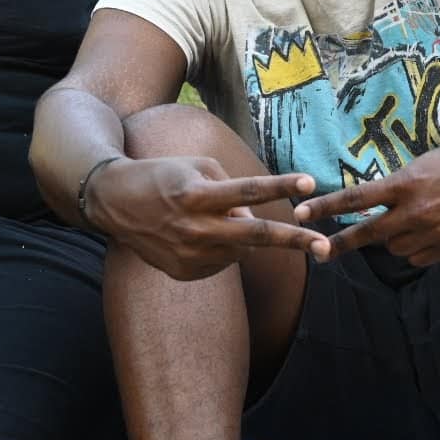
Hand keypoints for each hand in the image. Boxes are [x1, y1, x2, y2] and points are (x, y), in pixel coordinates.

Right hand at [87, 156, 327, 280]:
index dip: (281, 186)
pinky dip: (222, 248)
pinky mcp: (184, 272)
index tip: (309, 183)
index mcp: (197, 195)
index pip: (249, 190)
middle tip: (326, 247)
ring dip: (243, 236)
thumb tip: (255, 219)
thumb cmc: (162, 176)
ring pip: (241, 249)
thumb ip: (233, 189)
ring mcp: (189, 254)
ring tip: (213, 219)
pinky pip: (222, 262)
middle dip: (295, 240)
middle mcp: (194, 227)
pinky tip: (196, 235)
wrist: (114, 203)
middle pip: (256, 235)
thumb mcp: (197, 166)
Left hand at [293, 129, 439, 266]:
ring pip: (394, 248)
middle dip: (341, 242)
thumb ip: (402, 185)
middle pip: (367, 234)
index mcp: (407, 182)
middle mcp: (417, 211)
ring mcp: (435, 232)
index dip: (324, 208)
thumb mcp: (428, 161)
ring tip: (401, 222)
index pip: (355, 199)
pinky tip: (423, 234)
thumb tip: (381, 201)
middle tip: (319, 249)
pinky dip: (414, 249)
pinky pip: (419, 257)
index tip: (300, 213)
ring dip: (389, 239)